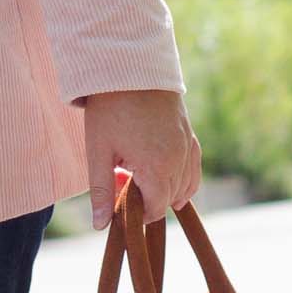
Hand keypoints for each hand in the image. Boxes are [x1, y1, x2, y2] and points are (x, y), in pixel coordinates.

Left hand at [80, 89, 200, 229]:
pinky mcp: (191, 136)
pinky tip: (165, 177)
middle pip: (168, 200)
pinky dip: (182, 180)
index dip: (136, 214)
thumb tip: (101, 225)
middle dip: (146, 200)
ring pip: (184, 187)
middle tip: (121, 180)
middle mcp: (178, 160)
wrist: (131, 67)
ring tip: (136, 174)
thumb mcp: (98, 150)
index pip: (154, 209)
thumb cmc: (110, 108)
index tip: (118, 204)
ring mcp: (188, 147)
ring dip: (163, 190)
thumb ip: (102, 190)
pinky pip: (193, 170)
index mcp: (156, 167)